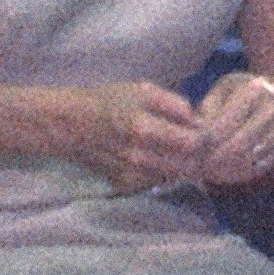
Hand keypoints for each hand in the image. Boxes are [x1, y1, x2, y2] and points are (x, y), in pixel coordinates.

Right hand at [70, 81, 209, 193]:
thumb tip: (199, 120)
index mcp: (144, 128)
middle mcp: (139, 156)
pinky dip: (164, 171)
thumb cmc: (107, 101)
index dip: (206, 137)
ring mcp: (131, 174)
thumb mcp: (142, 90)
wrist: (68, 125)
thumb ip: (175, 104)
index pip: (193, 143)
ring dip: (182, 164)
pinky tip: (158, 156)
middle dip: (198, 155)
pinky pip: (157, 181)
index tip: (205, 130)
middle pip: (188, 166)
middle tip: (196, 142)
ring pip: (175, 175)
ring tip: (177, 147)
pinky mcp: (125, 184)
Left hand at [197, 72, 273, 185]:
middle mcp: (272, 110)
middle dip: (215, 159)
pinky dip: (239, 175)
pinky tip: (224, 175)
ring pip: (249, 159)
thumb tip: (199, 136)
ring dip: (226, 170)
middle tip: (199, 166)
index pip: (224, 123)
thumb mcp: (221, 91)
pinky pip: (259, 168)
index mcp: (254, 91)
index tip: (193, 149)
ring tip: (209, 172)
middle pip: (239, 144)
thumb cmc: (240, 94)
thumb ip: (208, 110)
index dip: (206, 141)